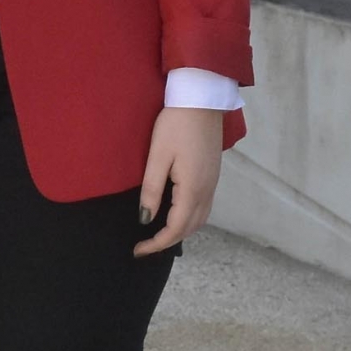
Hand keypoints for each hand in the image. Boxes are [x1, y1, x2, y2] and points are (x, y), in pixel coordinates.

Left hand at [135, 106, 223, 255]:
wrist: (202, 100)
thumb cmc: (176, 125)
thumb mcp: (157, 157)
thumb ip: (152, 190)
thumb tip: (145, 219)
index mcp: (193, 188)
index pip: (176, 228)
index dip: (157, 243)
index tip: (138, 250)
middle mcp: (207, 190)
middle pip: (190, 228)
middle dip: (168, 241)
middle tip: (144, 246)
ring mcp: (213, 183)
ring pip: (200, 219)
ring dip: (180, 232)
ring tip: (158, 235)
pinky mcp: (213, 174)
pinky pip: (203, 207)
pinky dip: (189, 219)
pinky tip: (175, 215)